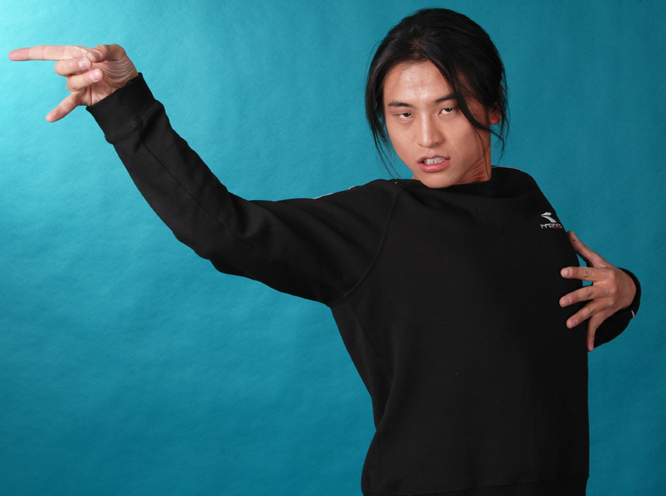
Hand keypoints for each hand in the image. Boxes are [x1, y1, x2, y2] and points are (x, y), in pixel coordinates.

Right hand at [9, 44, 137, 121]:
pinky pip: (68, 104)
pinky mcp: (84, 98)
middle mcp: (73, 70)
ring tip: (100, 75)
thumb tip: (91, 56)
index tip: (12, 56)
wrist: (132, 88)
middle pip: (61, 67)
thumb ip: (104, 50)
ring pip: (71, 82)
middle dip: (74, 64)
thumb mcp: (117, 53)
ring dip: (85, 78)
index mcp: (75, 54)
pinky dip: (60, 111)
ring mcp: (78, 85)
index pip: (48, 52)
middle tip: (91, 63)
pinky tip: (50, 118)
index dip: (30, 53)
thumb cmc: (122, 68)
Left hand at [559, 231, 635, 351]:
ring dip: (580, 319)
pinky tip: (586, 348)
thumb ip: (581, 249)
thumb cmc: (607, 272)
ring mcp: (605, 304)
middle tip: (561, 301)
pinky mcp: (604, 315)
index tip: (562, 272)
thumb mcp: (597, 260)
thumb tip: (566, 232)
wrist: (629, 289)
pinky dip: (591, 338)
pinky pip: (596, 327)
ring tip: (568, 324)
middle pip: (588, 294)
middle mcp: (605, 290)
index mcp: (602, 274)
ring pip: (591, 312)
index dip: (575, 272)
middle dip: (575, 298)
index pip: (586, 272)